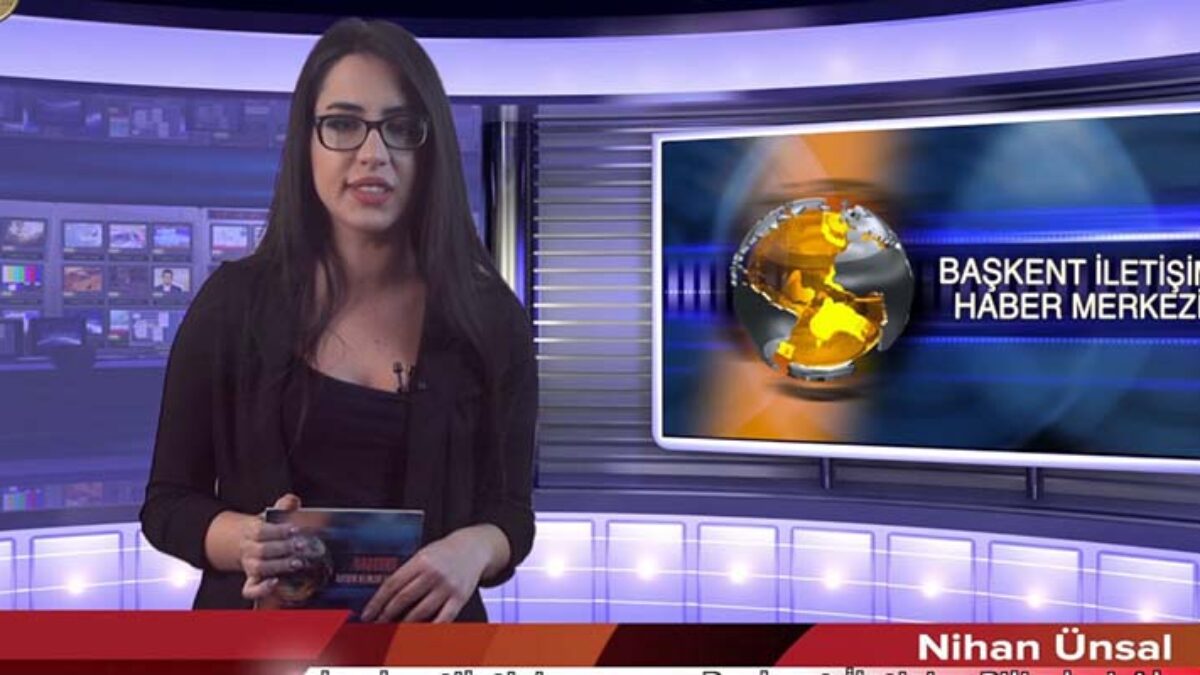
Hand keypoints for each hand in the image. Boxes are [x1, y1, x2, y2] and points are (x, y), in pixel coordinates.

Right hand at [240, 493, 303, 600]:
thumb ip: (284, 505)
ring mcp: (249, 566)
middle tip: (301, 546)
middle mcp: (249, 549)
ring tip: (297, 562)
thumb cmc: (266, 529)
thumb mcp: (272, 514)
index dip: (278, 530)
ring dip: (279, 566)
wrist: (247, 543)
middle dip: (283, 548)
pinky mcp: (251, 581)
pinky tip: (275, 583)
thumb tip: (292, 501)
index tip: (295, 529)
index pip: (261, 531)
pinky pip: (250, 590)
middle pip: (262, 550)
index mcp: (251, 531)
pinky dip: (261, 589)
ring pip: (259, 568)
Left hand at [360, 528, 490, 622]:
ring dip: (404, 624)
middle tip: (378, 623)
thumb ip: (406, 573)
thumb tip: (385, 597)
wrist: (473, 548)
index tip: (368, 614)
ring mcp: (447, 587)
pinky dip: (429, 628)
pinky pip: (442, 619)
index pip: (392, 584)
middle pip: (403, 599)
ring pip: (420, 612)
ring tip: (395, 629)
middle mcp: (433, 574)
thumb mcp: (423, 555)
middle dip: (387, 614)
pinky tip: (419, 632)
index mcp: (420, 561)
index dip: (377, 601)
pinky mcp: (459, 598)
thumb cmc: (444, 553)